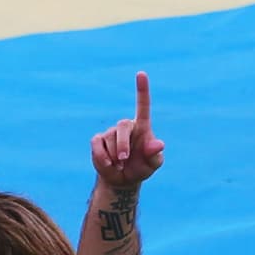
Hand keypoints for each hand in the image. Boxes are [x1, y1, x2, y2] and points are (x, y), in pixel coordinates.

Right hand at [91, 72, 164, 186]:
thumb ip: (155, 154)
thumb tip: (158, 144)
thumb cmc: (141, 167)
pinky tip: (108, 165)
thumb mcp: (152, 164)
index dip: (142, 90)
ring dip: (114, 156)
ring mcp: (110, 132)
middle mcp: (126, 126)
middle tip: (124, 159)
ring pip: (109, 139)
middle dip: (123, 145)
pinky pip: (97, 145)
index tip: (141, 74)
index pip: (143, 105)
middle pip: (122, 127)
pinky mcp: (98, 141)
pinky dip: (102, 157)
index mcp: (142, 127)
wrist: (123, 179)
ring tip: (119, 165)